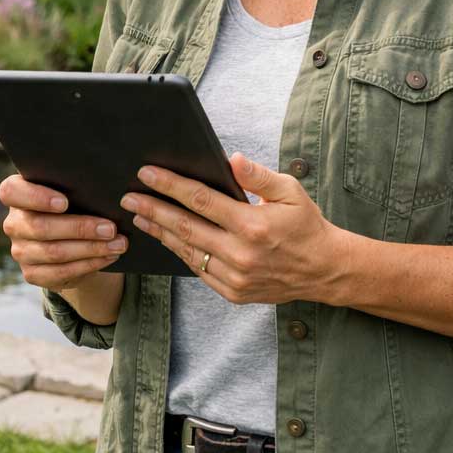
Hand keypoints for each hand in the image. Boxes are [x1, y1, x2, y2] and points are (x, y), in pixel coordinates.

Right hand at [0, 174, 128, 291]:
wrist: (72, 239)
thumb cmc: (75, 204)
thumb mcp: (73, 192)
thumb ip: (78, 186)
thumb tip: (108, 190)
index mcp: (17, 195)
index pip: (11, 192)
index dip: (36, 197)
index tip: (64, 202)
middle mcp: (14, 223)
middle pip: (40, 226)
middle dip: (80, 228)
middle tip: (110, 228)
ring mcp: (20, 251)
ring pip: (54, 252)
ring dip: (90, 249)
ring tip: (118, 244)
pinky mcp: (32, 273)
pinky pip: (60, 272)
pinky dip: (89, 264)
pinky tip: (108, 257)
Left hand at [122, 154, 354, 305]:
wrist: (324, 269)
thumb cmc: (306, 225)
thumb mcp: (290, 191)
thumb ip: (258, 175)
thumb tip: (231, 160)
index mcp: (252, 225)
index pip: (201, 200)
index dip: (170, 185)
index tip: (147, 173)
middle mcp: (240, 254)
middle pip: (184, 227)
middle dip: (153, 210)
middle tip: (129, 198)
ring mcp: (234, 277)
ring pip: (186, 252)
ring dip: (160, 233)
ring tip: (140, 218)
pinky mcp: (232, 292)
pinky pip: (197, 271)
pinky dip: (179, 253)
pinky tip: (167, 239)